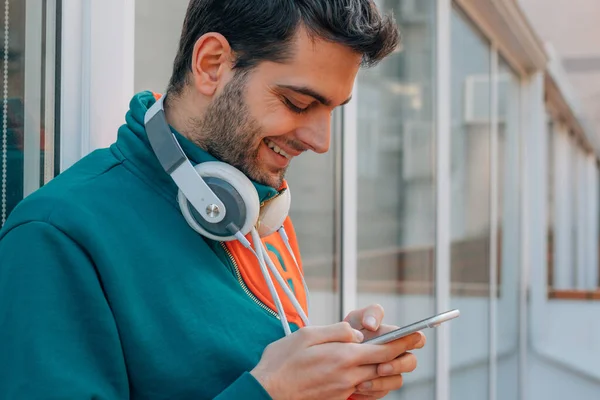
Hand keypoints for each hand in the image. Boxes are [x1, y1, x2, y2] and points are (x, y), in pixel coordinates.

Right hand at [249, 322, 420, 399]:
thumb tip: (356, 333)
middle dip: (400, 355)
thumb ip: (336, 331)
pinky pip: (360, 389)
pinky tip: (359, 371)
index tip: (417, 335)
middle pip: (385, 367)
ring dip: (384, 370)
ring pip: (375, 380)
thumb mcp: (307, 334)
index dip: (403, 342)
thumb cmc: (282, 361)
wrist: (267, 392)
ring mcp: (344, 391)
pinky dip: (366, 380)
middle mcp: (348, 377)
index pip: (384, 350)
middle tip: (411, 345)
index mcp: (343, 357)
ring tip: (384, 358)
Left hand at [344, 305, 426, 398]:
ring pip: (397, 381)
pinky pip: (382, 392)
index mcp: (395, 338)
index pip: (417, 339)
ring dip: (383, 381)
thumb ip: (369, 314)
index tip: (408, 341)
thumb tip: (373, 324)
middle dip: (398, 365)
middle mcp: (396, 356)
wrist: (333, 353)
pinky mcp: (379, 387)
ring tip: (364, 380)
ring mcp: (389, 373)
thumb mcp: (357, 318)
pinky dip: (371, 389)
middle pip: (411, 362)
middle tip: (381, 367)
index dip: (417, 340)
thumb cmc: (350, 333)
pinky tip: (358, 386)